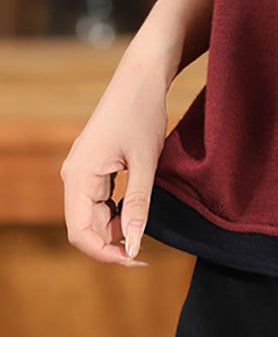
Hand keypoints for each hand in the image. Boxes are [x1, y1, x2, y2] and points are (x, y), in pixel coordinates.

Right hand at [60, 43, 169, 265]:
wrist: (141, 76)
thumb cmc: (142, 112)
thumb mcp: (145, 161)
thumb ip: (138, 205)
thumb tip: (134, 246)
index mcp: (79, 176)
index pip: (80, 233)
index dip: (104, 254)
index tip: (135, 260)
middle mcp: (74, 175)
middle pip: (84, 227)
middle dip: (112, 243)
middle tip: (145, 251)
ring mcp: (82, 170)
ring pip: (93, 215)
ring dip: (116, 227)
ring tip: (145, 225)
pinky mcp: (93, 166)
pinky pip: (99, 200)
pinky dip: (117, 211)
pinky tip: (137, 209)